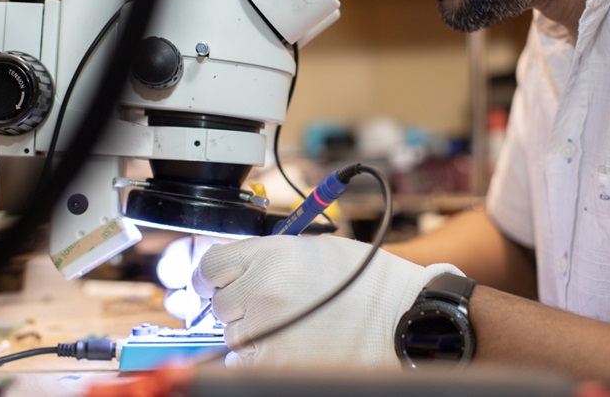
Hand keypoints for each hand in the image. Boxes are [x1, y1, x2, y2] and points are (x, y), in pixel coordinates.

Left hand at [191, 234, 461, 368]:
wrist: (398, 317)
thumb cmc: (363, 280)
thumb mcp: (311, 248)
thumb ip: (265, 256)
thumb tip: (229, 270)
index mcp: (272, 254)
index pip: (211, 265)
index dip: (210, 276)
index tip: (214, 283)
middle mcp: (263, 288)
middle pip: (221, 303)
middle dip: (239, 305)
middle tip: (272, 304)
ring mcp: (267, 327)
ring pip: (232, 335)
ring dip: (251, 332)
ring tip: (290, 324)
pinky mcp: (274, 361)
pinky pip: (245, 361)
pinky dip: (259, 356)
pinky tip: (288, 345)